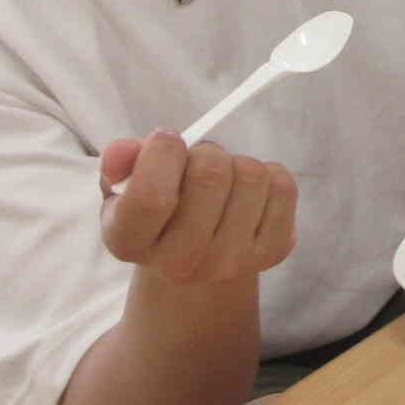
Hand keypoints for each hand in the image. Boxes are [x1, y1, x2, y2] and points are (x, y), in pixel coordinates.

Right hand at [100, 131, 298, 285]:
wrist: (197, 254)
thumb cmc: (159, 209)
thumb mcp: (126, 186)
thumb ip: (121, 163)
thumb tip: (125, 150)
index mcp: (129, 244)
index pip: (151, 198)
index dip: (163, 154)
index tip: (168, 139)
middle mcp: (179, 264)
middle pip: (210, 175)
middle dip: (206, 152)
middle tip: (199, 162)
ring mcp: (230, 263)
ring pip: (251, 174)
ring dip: (238, 161)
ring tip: (223, 180)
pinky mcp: (272, 252)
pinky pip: (283, 186)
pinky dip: (269, 173)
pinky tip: (247, 193)